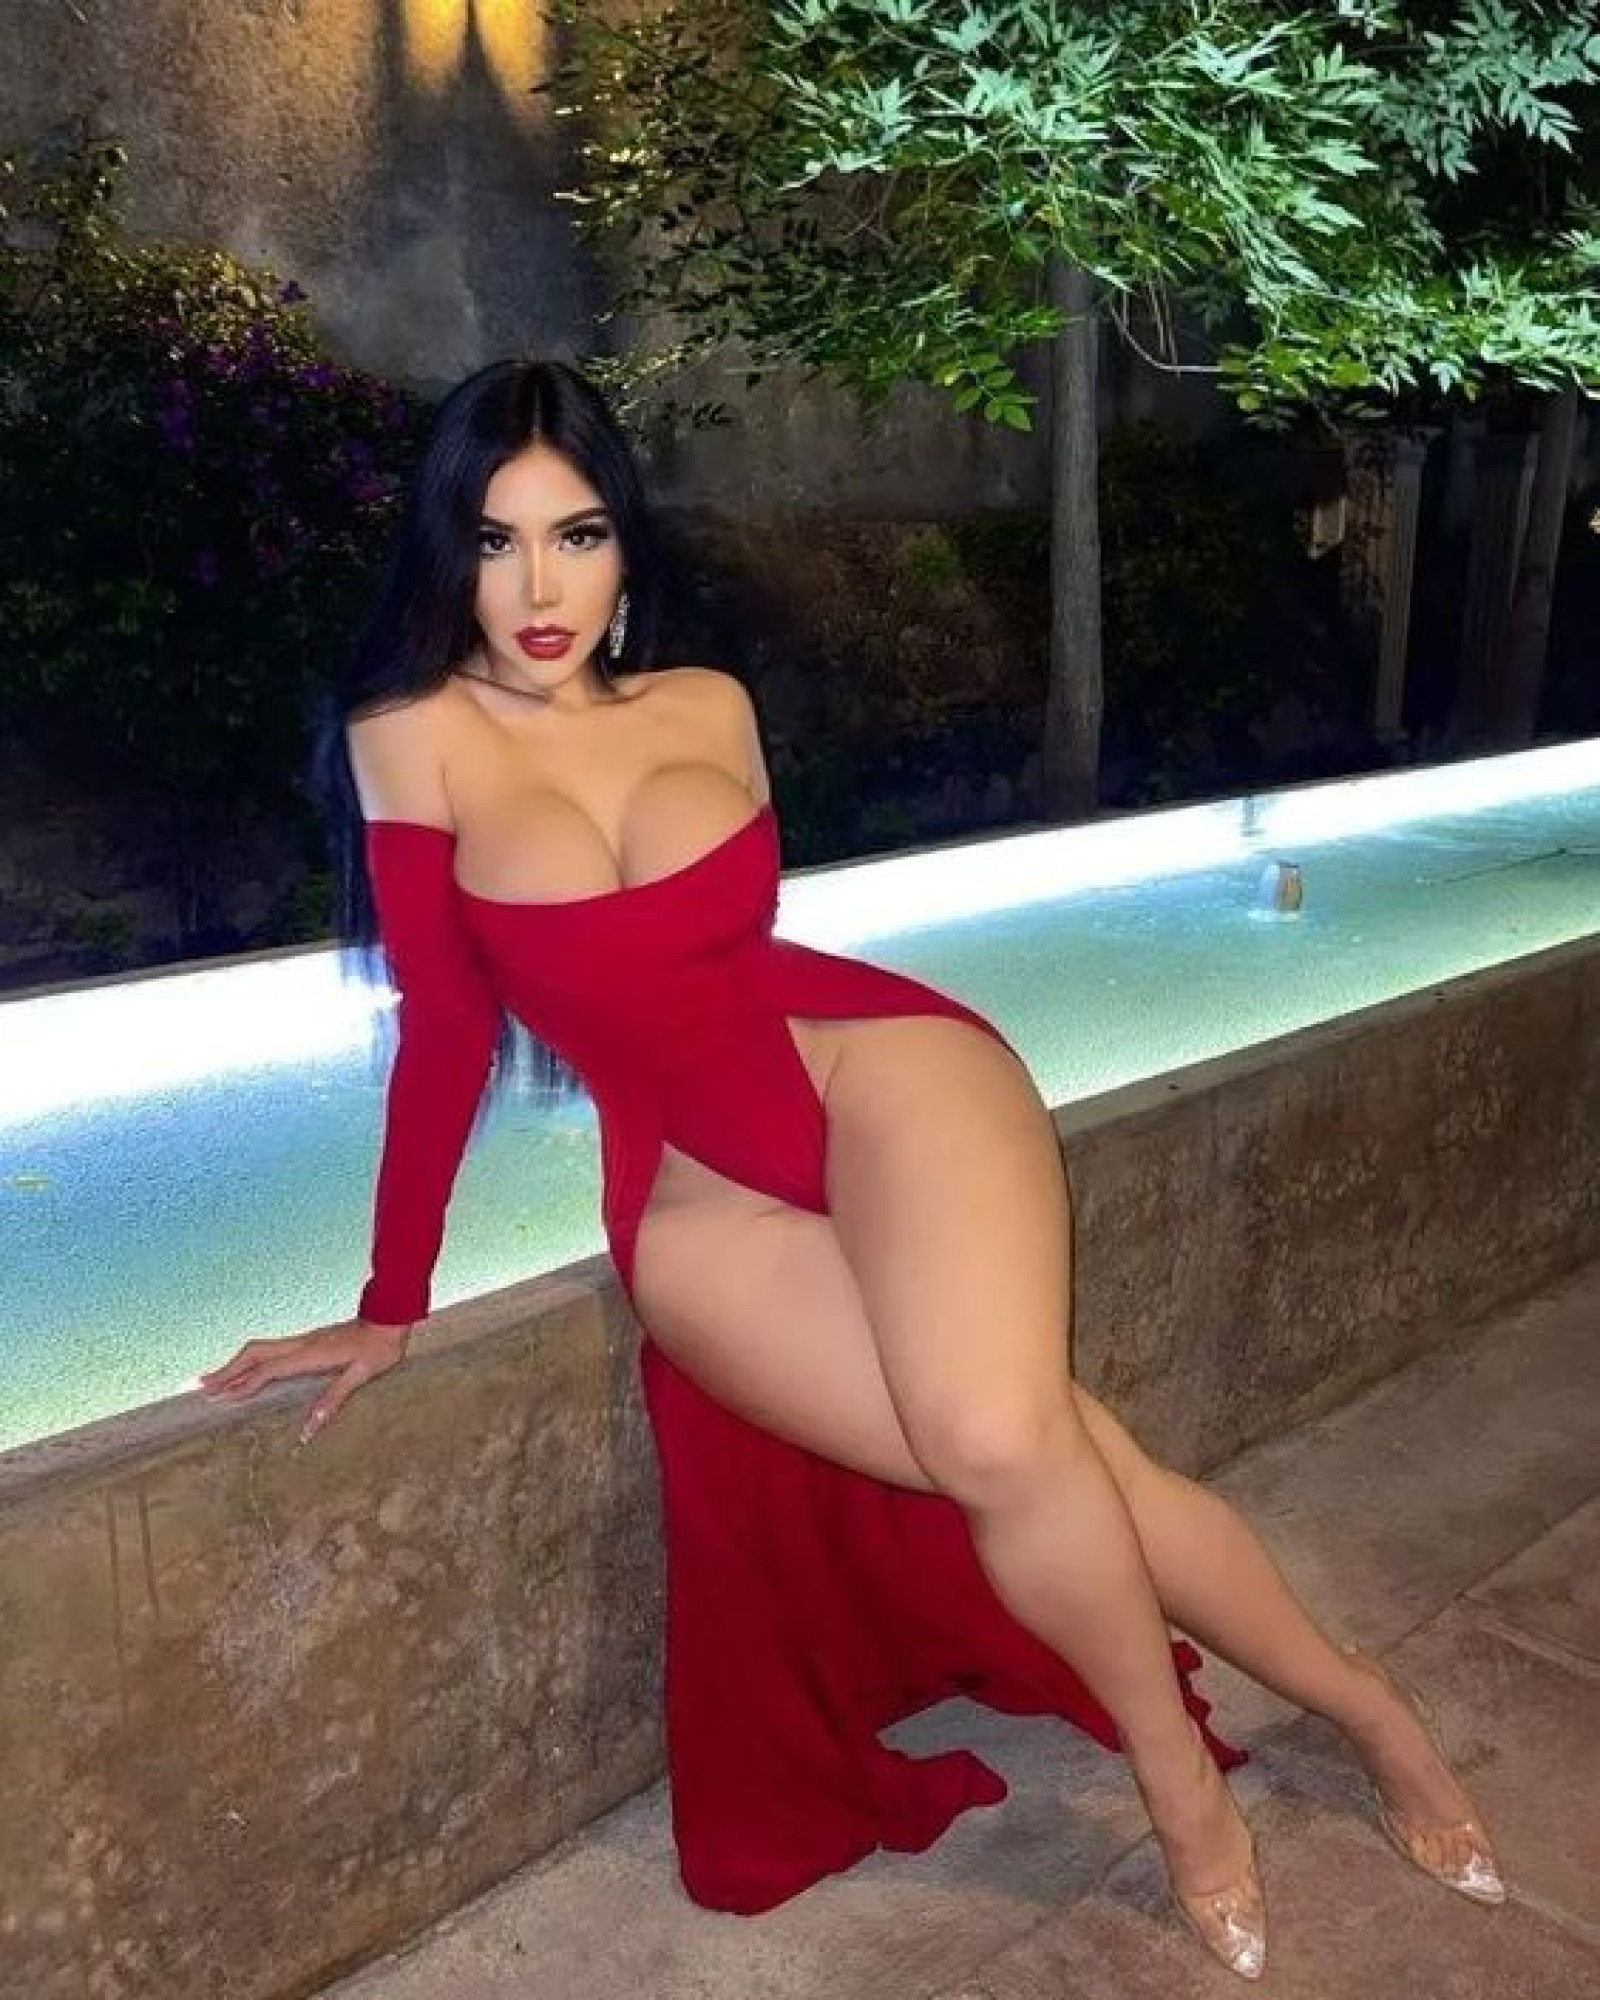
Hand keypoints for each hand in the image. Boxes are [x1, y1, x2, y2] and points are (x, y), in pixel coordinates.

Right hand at [197, 1319, 413, 1444]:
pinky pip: (272, 1350)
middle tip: (201, 1386)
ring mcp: (304, 1340)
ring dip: (236, 1363)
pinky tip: (248, 1370)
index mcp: (310, 1355)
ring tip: (214, 1379)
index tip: (220, 1399)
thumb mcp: (361, 1376)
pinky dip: (252, 1360)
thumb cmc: (379, 1349)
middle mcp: (302, 1345)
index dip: (243, 1385)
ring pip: (260, 1349)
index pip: (268, 1371)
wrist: (390, 1319)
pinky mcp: (309, 1341)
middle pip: (254, 1354)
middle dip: (227, 1370)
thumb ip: (333, 1400)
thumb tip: (308, 1430)